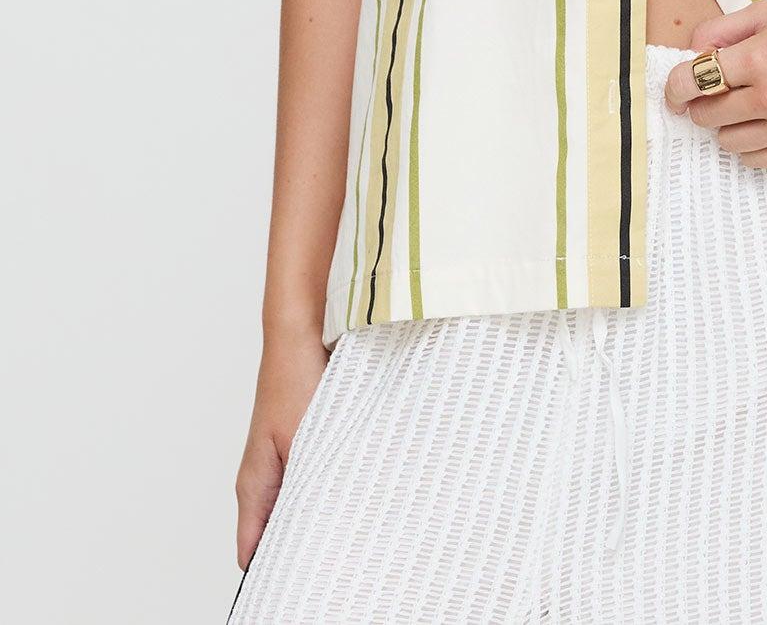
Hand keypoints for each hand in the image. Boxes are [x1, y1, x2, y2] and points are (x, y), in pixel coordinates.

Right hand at [235, 327, 330, 569]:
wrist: (302, 331)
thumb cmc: (295, 378)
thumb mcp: (304, 439)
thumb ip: (302, 490)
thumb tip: (305, 536)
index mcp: (255, 486)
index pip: (252, 553)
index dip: (274, 575)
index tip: (299, 591)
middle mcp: (265, 479)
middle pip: (278, 535)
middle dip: (304, 551)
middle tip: (338, 568)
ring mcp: (285, 462)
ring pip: (301, 508)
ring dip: (323, 518)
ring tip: (352, 536)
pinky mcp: (304, 446)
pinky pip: (315, 481)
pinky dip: (334, 490)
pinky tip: (359, 494)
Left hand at [660, 0, 766, 170]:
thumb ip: (725, 29)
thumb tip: (692, 49)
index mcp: (759, 59)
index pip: (692, 82)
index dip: (674, 87)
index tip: (674, 90)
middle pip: (707, 116)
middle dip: (701, 104)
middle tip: (711, 95)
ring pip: (727, 142)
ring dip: (726, 126)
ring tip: (743, 108)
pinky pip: (756, 161)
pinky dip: (750, 146)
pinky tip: (761, 127)